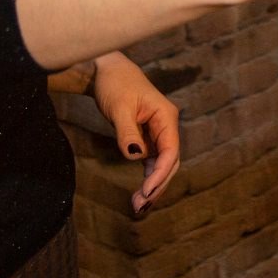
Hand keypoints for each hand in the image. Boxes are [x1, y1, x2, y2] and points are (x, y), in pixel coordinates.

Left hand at [91, 51, 180, 215]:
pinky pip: (152, 162)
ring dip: (153, 186)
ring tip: (138, 206)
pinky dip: (147, 178)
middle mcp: (166, 126)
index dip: (160, 174)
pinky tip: (139, 194)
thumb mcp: (119, 108)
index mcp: (166, 117)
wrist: (107, 71)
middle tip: (140, 206)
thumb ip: (127, 133)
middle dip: (157, 185)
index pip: (170, 151)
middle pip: (169, 162)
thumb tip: (135, 156)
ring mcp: (158, 133)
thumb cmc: (115, 84)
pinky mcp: (147, 138)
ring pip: (161, 165)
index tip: (146, 191)